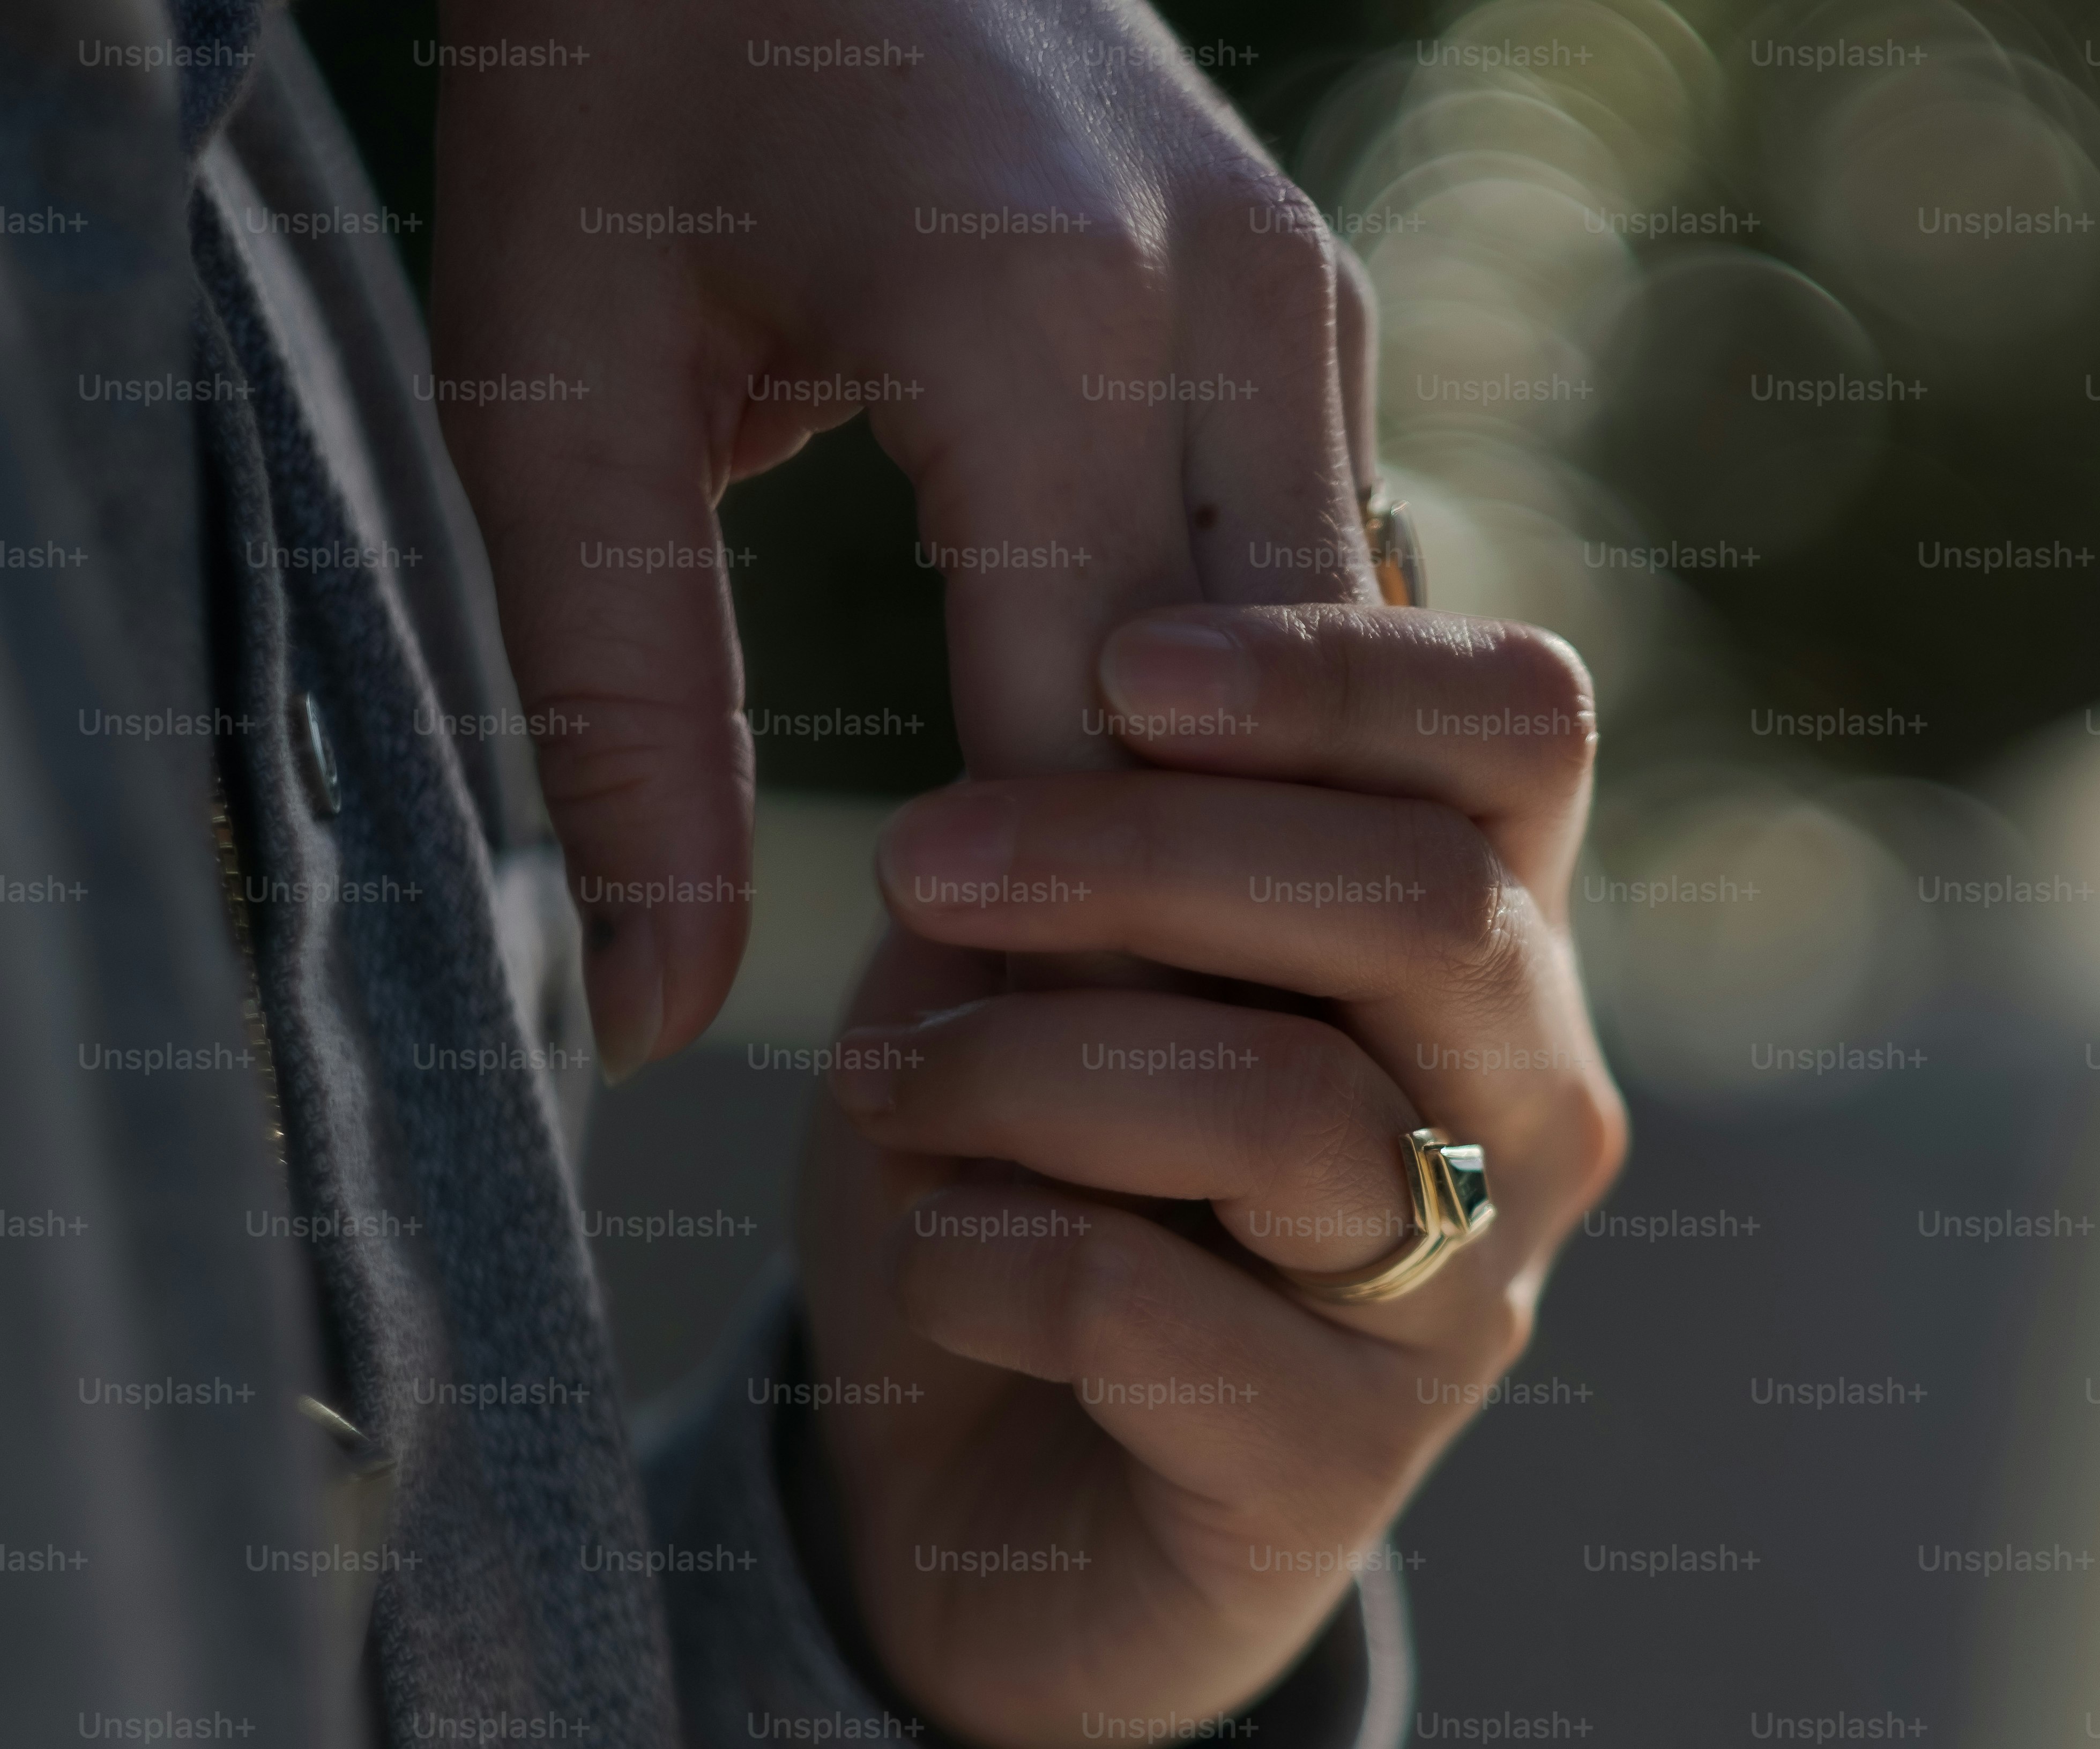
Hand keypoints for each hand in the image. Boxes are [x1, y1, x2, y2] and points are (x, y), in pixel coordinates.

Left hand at [430, 0, 1376, 1074]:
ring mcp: (1303, 298)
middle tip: (1065, 1089)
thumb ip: (604, 709)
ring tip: (1119, 976)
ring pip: (1348, 669)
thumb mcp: (550, 381)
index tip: (969, 1094)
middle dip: (1184, 921)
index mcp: (1039, 320)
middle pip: (1281, 729)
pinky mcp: (1311, 305)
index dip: (1054, 952)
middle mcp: (1231, 310)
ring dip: (1247, 830)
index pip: (1107, 744)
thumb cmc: (624, 66)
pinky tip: (1165, 802)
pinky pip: (1335, 578)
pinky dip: (1264, 716)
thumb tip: (644, 1017)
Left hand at [793, 607, 1626, 1748]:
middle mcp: (1525, 1105)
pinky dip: (986, 1257)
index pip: (1522, 730)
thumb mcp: (1029, 956)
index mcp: (1485, 929)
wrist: (976, 1504)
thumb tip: (1041, 699)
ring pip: (1291, 1108)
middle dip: (1141, 853)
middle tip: (920, 858)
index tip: (1125, 668)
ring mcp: (1460, 1298)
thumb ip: (1070, 831)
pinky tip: (938, 1258)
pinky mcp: (1340, 1471)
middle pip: (1427, 903)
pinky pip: (1149, 1311)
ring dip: (1033, 1067)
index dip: (1342, 671)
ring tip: (890, 1083)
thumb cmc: (1025, 1176)